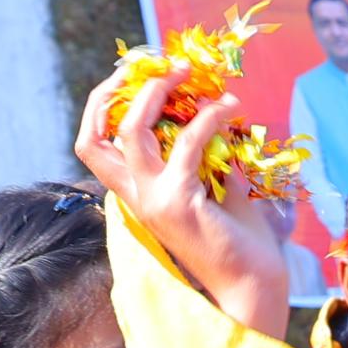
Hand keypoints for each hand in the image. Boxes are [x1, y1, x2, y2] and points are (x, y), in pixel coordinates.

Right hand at [74, 67, 292, 339]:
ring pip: (129, 130)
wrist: (254, 283)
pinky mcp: (179, 202)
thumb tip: (212, 105)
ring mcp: (152, 201)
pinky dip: (210, 115)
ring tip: (188, 71)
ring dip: (157, 90)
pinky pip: (187, 141)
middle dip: (116, 88)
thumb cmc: (240, 239)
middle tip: (157, 63)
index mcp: (136, 194)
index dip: (104, 104)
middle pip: (94, 133)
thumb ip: (206, 151)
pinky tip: (231, 105)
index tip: (138, 73)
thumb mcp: (217, 183)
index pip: (93, 144)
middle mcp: (135, 197)